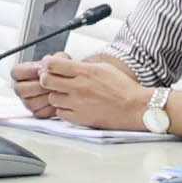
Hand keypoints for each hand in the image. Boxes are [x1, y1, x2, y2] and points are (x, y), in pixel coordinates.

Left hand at [26, 54, 157, 129]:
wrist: (135, 107)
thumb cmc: (123, 87)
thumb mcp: (103, 68)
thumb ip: (82, 66)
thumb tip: (65, 64)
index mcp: (86, 72)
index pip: (53, 64)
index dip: (48, 64)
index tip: (50, 65)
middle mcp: (79, 87)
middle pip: (46, 80)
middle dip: (47, 79)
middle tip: (52, 80)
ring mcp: (78, 103)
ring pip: (52, 98)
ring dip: (56, 95)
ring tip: (67, 94)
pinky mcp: (80, 118)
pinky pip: (60, 113)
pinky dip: (63, 109)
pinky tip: (72, 106)